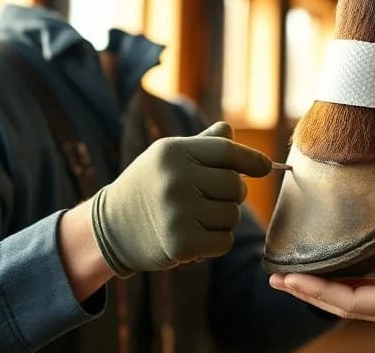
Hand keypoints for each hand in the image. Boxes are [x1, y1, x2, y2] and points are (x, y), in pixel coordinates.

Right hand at [90, 121, 271, 276]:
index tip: (264, 168)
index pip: (227, 151)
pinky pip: (223, 241)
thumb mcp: (167, 158)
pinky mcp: (179, 243)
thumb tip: (229, 130)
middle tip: (212, 200)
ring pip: (231, 215)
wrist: (110, 228)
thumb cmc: (147, 187)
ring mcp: (176, 211)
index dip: (251, 160)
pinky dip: (216, 242)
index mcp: (173, 152)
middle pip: (234, 186)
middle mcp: (174, 178)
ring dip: (223, 220)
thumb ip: (202, 145)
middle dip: (232, 195)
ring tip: (196, 219)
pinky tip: (195, 237)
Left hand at [269, 163, 374, 352]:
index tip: (285, 278)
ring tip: (297, 273)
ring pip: (356, 304)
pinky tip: (340, 272)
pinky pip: (374, 300)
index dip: (313, 288)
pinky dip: (352, 288)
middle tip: (275, 275)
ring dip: (327, 289)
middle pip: (343, 304)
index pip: (347, 299)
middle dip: (308, 289)